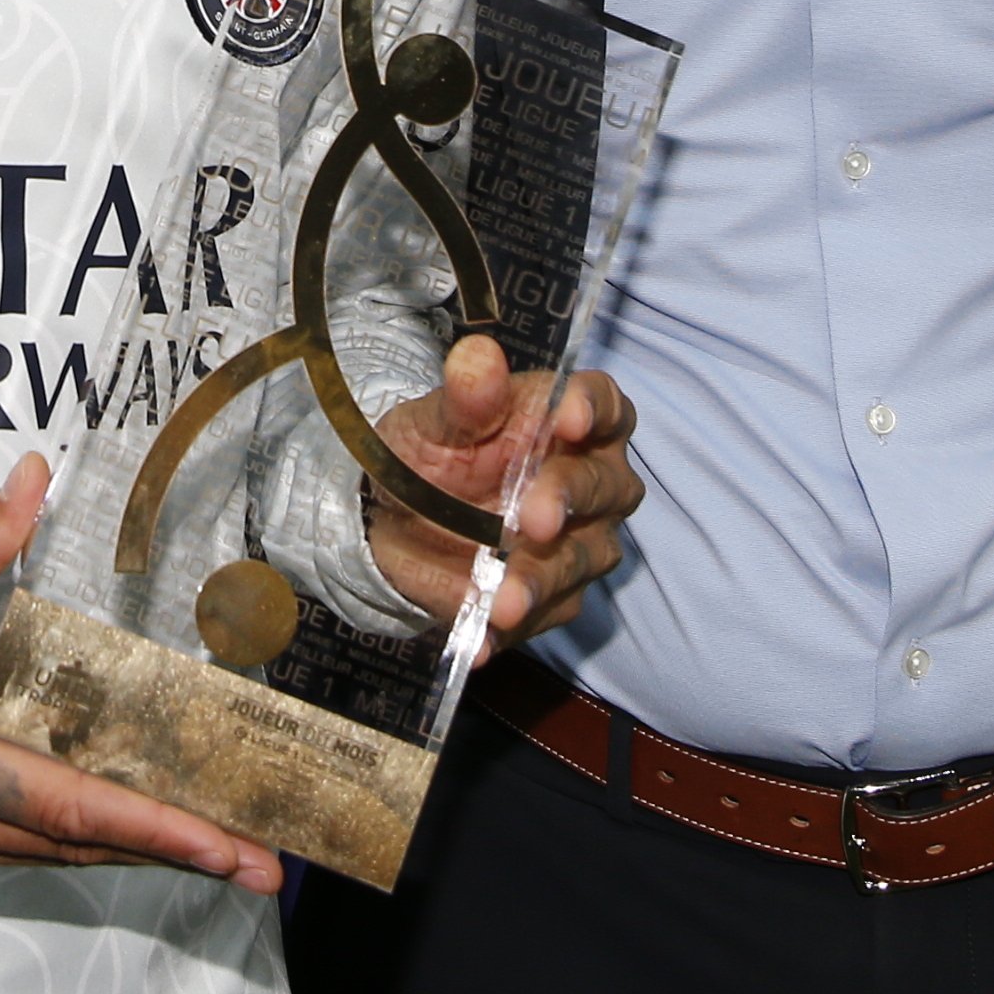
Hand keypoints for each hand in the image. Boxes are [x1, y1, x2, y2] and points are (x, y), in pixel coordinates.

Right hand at [0, 452, 284, 893]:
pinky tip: (105, 822)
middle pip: (70, 849)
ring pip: (40, 857)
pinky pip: (4, 848)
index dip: (157, 829)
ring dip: (123, 852)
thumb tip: (36, 478)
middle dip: (171, 855)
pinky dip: (65, 840)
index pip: (65, 808)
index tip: (229, 847)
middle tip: (259, 863)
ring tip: (204, 845)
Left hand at [369, 338, 641, 660]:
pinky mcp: (550, 596)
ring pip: (582, 559)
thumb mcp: (431, 421)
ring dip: (543, 579)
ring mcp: (574, 543)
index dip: (594, 410)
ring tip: (504, 601)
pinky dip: (511, 627)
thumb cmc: (426, 451)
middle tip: (532, 519)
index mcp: (564, 421)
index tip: (569, 418)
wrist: (386, 518)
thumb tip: (479, 357)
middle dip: (570, 500)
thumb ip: (463, 396)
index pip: (605, 406)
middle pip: (606, 485)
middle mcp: (586, 481)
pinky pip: (542, 615)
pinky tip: (481, 636)